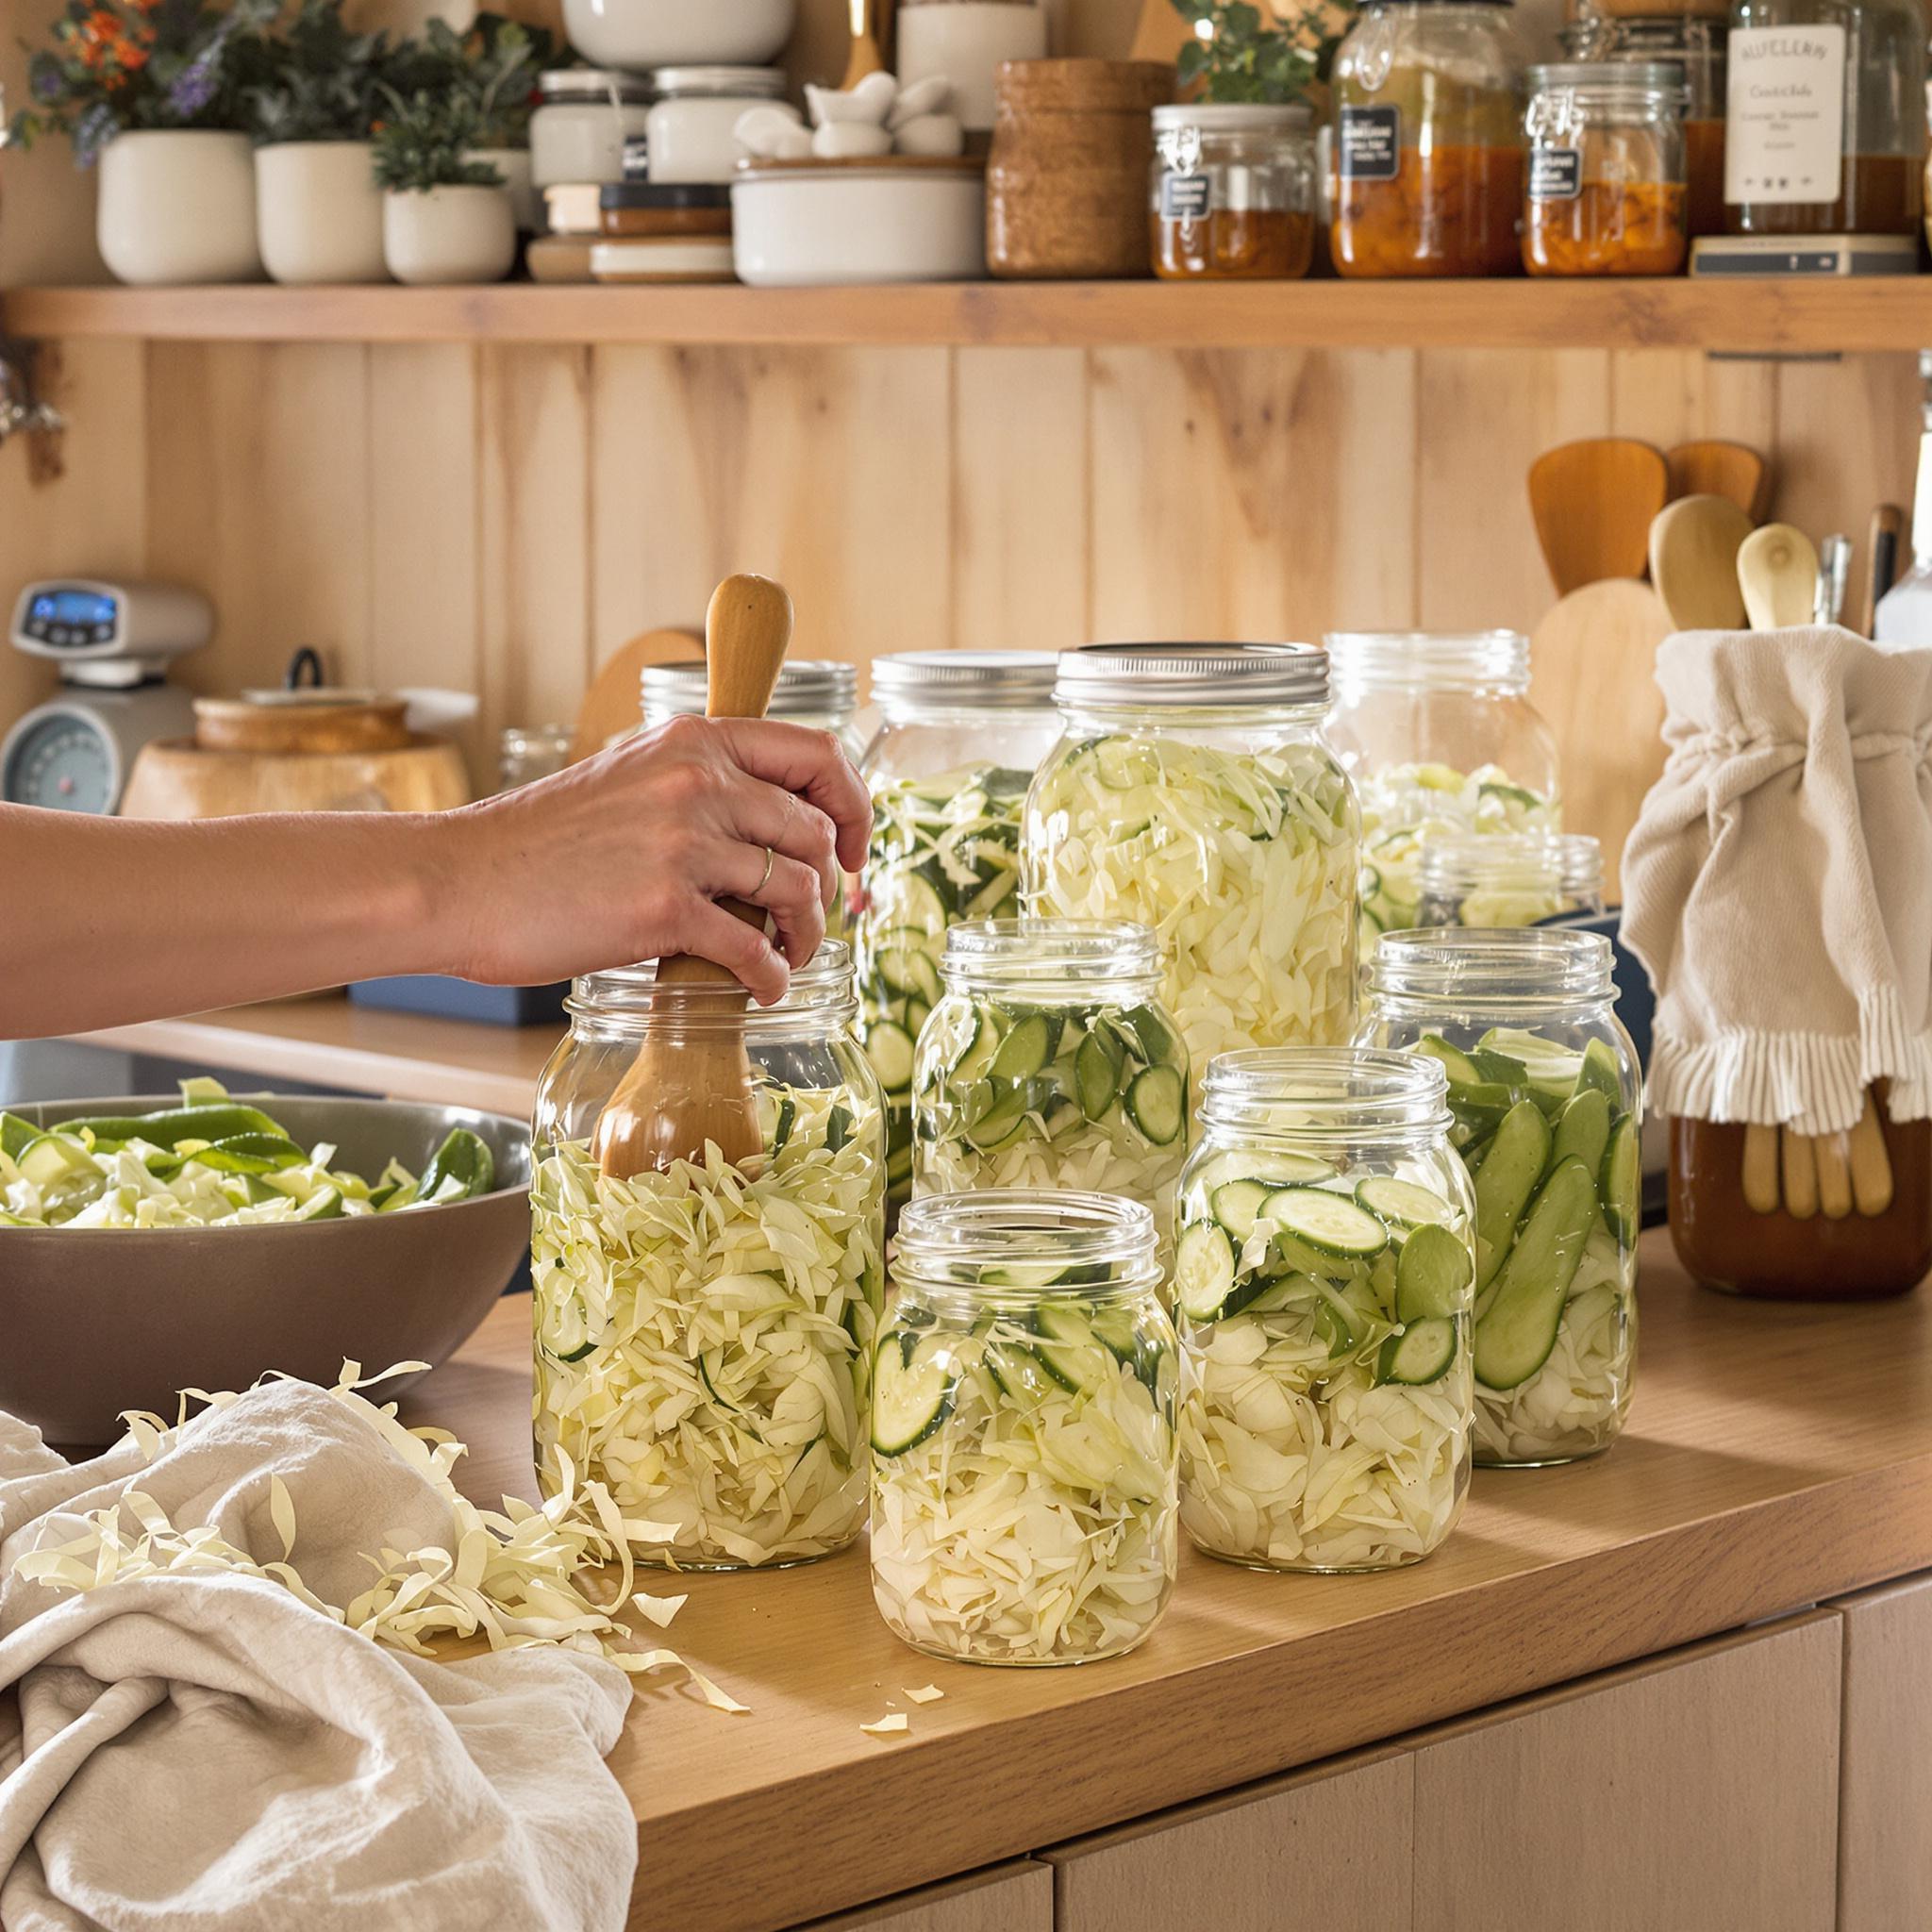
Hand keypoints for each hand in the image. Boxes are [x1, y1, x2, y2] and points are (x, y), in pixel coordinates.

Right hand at [441, 716, 870, 1002]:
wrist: (461, 880)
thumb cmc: (539, 843)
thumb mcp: (628, 777)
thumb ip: (698, 785)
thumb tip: (769, 825)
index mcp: (694, 741)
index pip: (817, 753)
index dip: (854, 803)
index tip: (853, 847)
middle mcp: (698, 781)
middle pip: (815, 831)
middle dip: (829, 887)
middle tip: (811, 921)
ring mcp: (683, 844)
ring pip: (797, 890)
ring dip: (807, 935)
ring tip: (785, 957)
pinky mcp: (664, 909)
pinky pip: (754, 949)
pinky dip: (771, 977)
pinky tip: (760, 990)